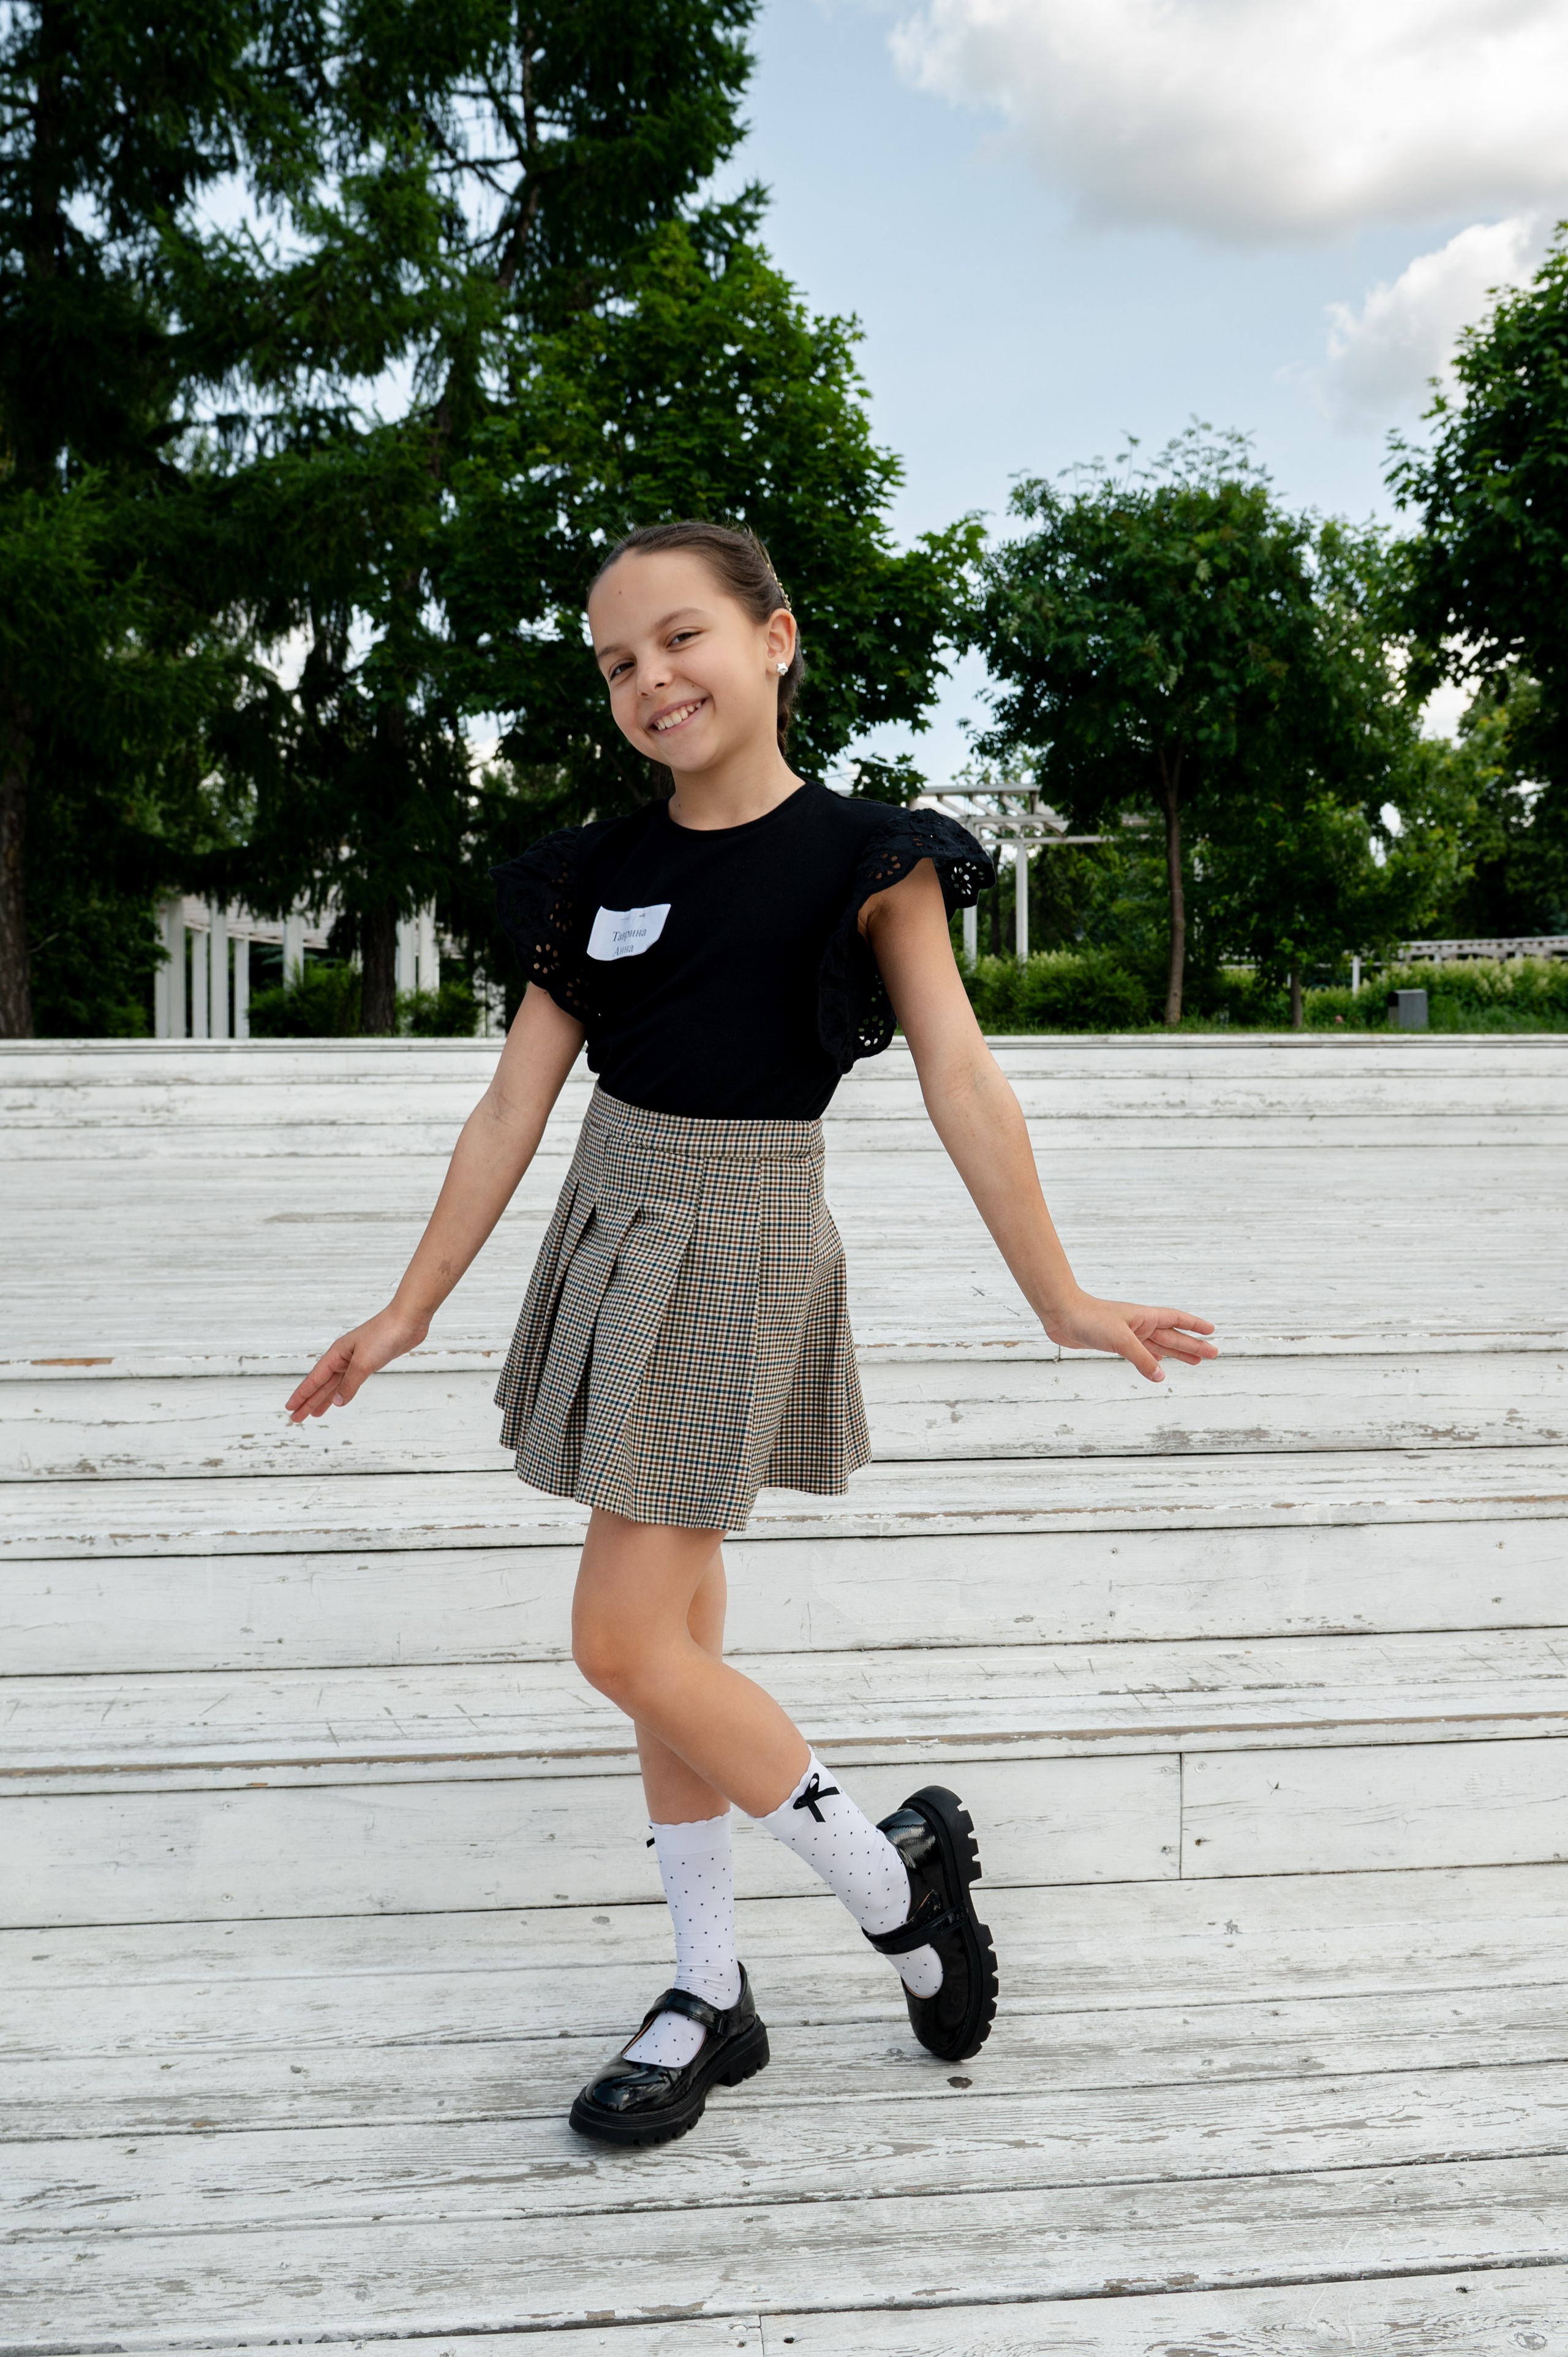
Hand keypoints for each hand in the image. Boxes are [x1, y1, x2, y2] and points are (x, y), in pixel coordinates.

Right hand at [284, 1304, 429, 1421]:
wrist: (408, 1320)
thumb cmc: (384, 1334)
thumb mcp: (364, 1362)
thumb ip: (350, 1384)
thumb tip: (338, 1403)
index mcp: (336, 1354)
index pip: (314, 1379)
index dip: (301, 1395)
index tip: (289, 1408)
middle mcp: (343, 1357)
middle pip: (321, 1384)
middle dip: (309, 1401)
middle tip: (296, 1418)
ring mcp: (356, 1360)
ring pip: (335, 1384)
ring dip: (324, 1399)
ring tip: (313, 1414)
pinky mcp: (370, 1362)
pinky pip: (350, 1381)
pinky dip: (343, 1391)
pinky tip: (339, 1399)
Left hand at [1042, 1291, 1216, 1384]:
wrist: (1062, 1316)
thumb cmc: (1091, 1319)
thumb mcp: (1121, 1340)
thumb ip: (1142, 1359)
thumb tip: (1161, 1377)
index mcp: (1145, 1317)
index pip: (1177, 1320)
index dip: (1195, 1325)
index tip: (1212, 1331)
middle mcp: (1139, 1325)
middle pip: (1173, 1336)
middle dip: (1193, 1345)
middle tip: (1213, 1354)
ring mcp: (1128, 1335)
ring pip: (1160, 1346)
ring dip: (1178, 1353)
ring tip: (1196, 1362)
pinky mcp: (1115, 1344)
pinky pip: (1142, 1354)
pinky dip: (1153, 1361)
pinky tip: (1161, 1368)